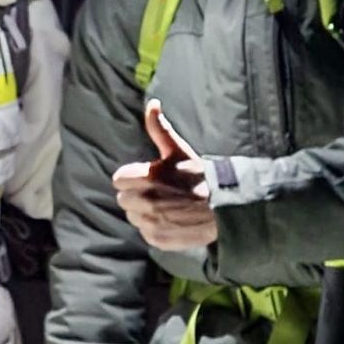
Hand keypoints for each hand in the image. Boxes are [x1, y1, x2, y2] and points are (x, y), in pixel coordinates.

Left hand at [112, 98, 217, 250]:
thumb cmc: (199, 176)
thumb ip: (159, 129)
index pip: (118, 179)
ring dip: (143, 212)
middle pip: (123, 199)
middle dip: (137, 194)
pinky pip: (144, 232)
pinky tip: (171, 220)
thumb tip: (152, 104)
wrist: (224, 207)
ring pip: (133, 216)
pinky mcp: (157, 239)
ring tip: (166, 206)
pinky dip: (154, 228)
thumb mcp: (178, 150)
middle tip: (159, 192)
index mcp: (146, 177)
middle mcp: (145, 201)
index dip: (132, 177)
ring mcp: (151, 222)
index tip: (148, 177)